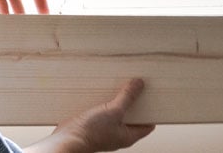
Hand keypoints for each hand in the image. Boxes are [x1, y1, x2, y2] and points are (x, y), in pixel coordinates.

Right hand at [25, 79, 154, 152]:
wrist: (67, 139)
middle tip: (138, 84)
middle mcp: (119, 133)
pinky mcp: (95, 123)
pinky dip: (106, 99)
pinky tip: (104, 89)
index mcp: (128, 136)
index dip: (153, 110)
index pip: (147, 124)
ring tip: (122, 83)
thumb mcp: (113, 111)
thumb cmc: (91, 133)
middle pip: (133, 115)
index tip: (155, 95)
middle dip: (135, 101)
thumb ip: (127, 97)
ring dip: (119, 98)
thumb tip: (139, 84)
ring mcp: (106, 128)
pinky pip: (104, 109)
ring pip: (118, 111)